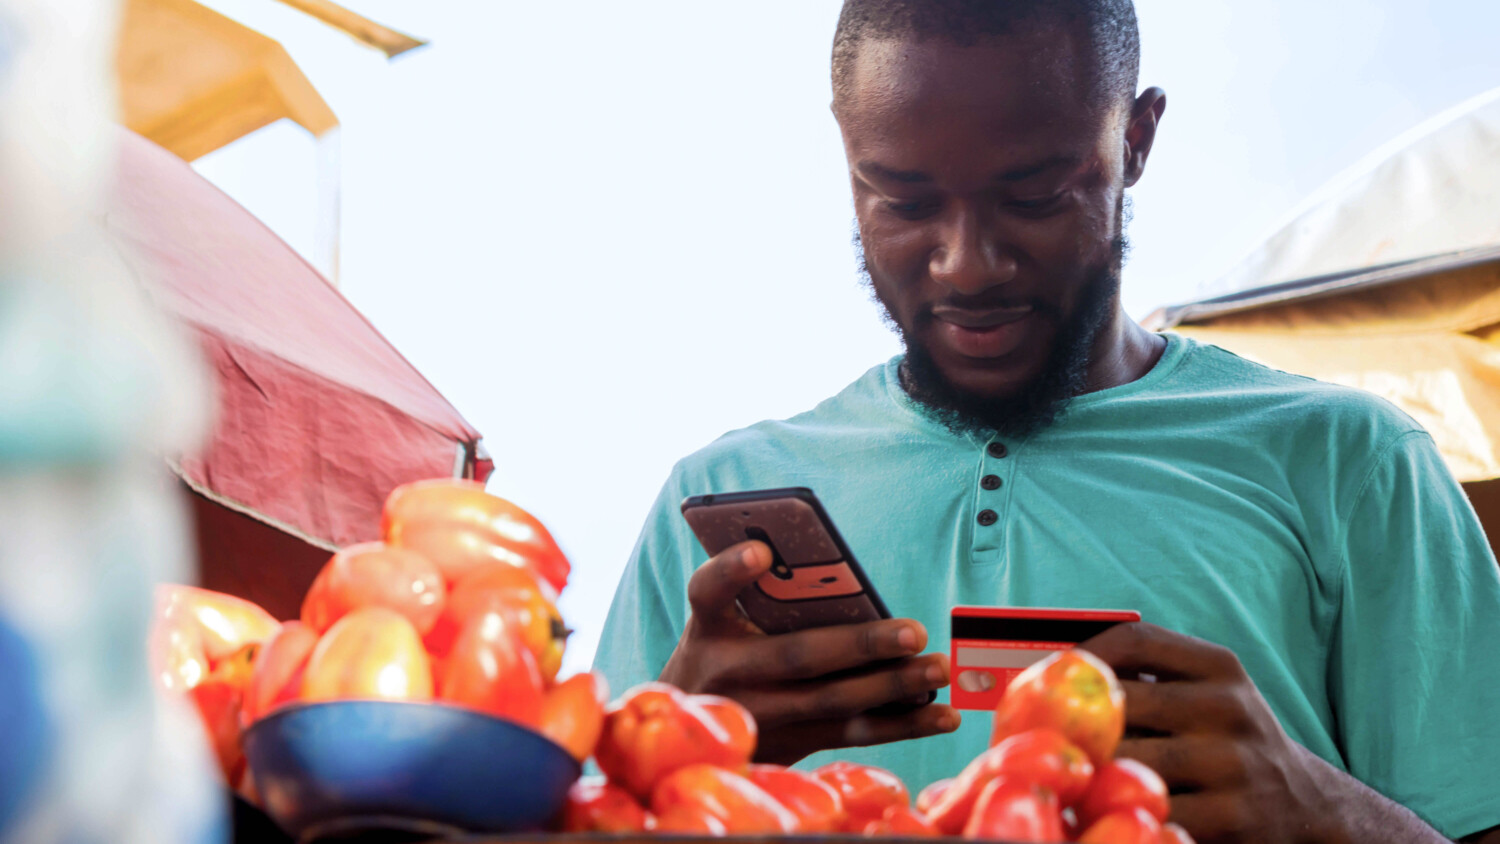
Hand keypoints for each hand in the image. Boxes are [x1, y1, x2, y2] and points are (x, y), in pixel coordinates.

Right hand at [658, 541, 959, 764]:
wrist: (691, 735)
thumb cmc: (721, 653)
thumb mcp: (721, 622)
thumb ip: (759, 594)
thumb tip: (837, 573)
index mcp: (708, 628)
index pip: (707, 591)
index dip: (731, 570)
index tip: (762, 551)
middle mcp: (729, 674)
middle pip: (798, 656)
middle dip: (861, 644)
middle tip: (915, 631)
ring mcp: (761, 716)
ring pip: (834, 702)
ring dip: (894, 687)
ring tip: (939, 668)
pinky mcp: (791, 744)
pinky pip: (852, 734)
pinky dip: (902, 725)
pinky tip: (942, 714)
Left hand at [1081, 622, 1445, 843]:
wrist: (1309, 807)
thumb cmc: (1231, 743)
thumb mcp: (1209, 695)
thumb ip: (1150, 680)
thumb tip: (1054, 676)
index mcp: (1219, 667)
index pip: (1135, 640)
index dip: (1081, 655)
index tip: (1049, 676)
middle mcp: (1228, 707)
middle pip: (1122, 703)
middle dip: (1073, 722)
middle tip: (1038, 736)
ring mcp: (1233, 764)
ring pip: (1130, 762)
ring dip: (1090, 772)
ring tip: (1065, 775)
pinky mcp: (1233, 818)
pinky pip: (1154, 812)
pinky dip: (1123, 812)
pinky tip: (1107, 810)